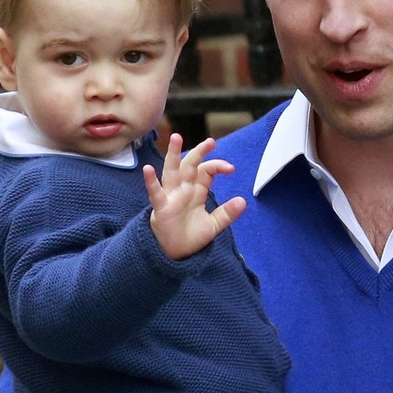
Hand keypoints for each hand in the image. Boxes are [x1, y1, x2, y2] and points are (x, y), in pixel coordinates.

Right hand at [142, 133, 245, 260]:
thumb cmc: (191, 236)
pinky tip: (148, 170)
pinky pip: (156, 193)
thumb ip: (227, 213)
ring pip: (172, 171)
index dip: (217, 166)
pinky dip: (151, 181)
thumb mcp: (213, 225)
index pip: (206, 171)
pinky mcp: (161, 208)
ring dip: (173, 154)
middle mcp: (183, 190)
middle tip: (210, 141)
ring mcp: (171, 197)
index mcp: (196, 191)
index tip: (231, 168)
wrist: (175, 255)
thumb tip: (243, 201)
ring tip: (176, 138)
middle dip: (199, 152)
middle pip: (191, 165)